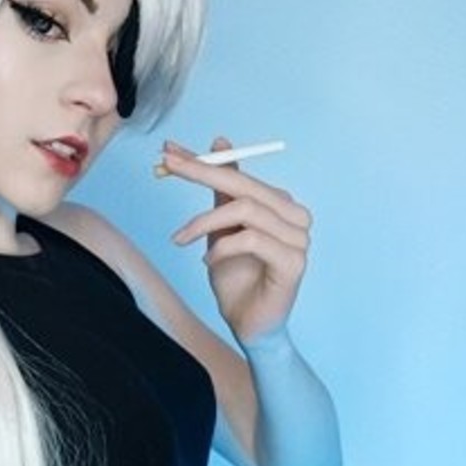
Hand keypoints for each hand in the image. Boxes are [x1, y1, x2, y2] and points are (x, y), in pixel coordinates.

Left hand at [157, 136, 312, 344]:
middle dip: (200, 172)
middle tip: (166, 166)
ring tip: (181, 238)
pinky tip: (208, 261)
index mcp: (280, 204)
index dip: (203, 161)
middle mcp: (295, 215)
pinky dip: (222, 248)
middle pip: (244, 185)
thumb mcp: (221, 229)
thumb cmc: (237, 277)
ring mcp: (299, 238)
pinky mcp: (295, 262)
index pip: (239, 174)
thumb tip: (219, 141)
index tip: (169, 152)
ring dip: (204, 221)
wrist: (248, 325)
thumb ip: (222, 191)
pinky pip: (252, 240)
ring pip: (245, 210)